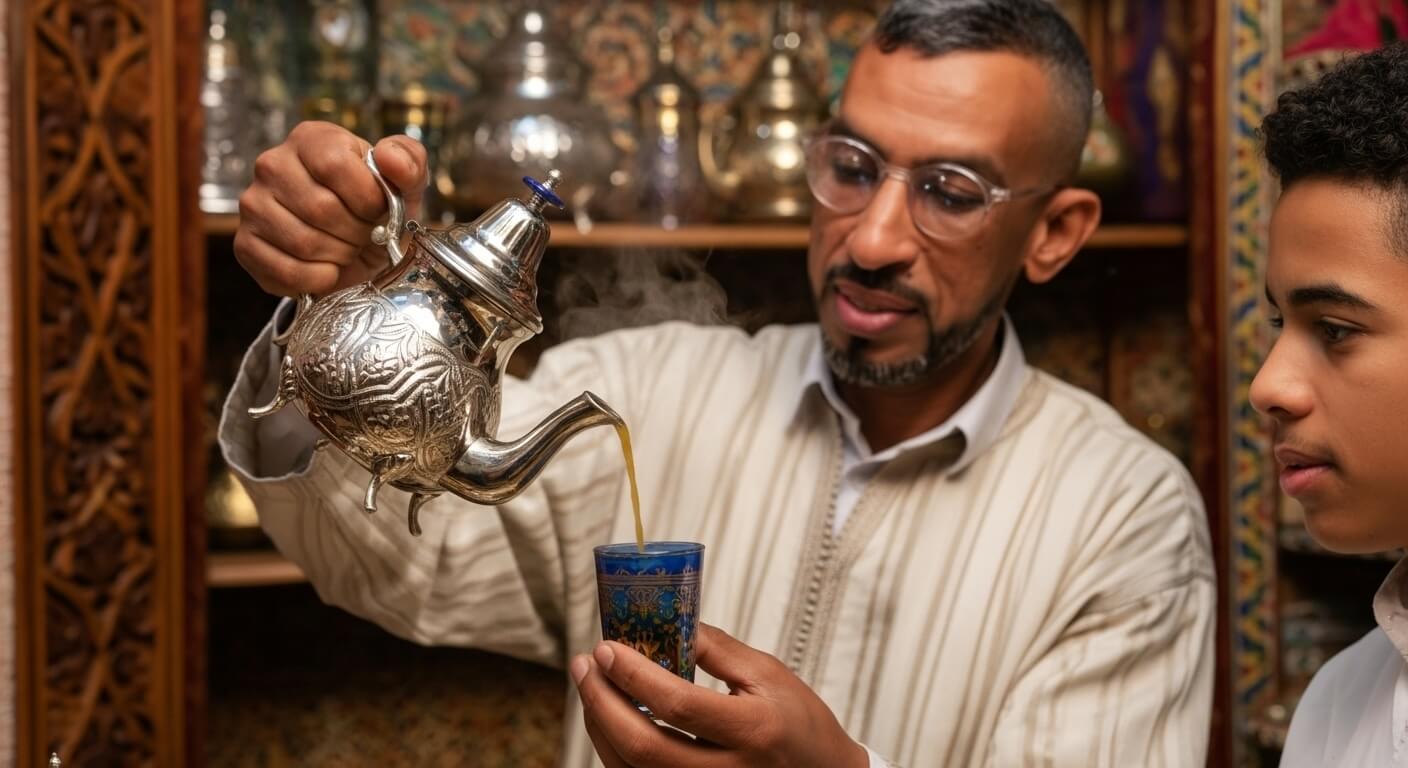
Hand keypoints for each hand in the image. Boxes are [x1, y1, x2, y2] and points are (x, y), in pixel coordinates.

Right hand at [234, 121, 428, 296]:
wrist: (358, 252)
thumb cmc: (377, 211)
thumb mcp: (405, 183)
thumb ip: (408, 161)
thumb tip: (391, 158)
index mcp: (311, 139)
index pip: (335, 165)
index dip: (366, 198)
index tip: (377, 211)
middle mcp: (273, 165)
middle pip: (320, 208)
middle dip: (356, 232)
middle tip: (364, 236)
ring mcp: (253, 205)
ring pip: (303, 242)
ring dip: (339, 256)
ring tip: (346, 248)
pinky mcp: (245, 244)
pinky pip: (285, 271)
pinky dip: (317, 279)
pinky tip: (327, 268)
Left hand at [570, 623, 869, 767]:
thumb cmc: (799, 723)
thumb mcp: (769, 675)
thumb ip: (718, 650)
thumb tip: (669, 621)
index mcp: (752, 730)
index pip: (679, 705)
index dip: (634, 676)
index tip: (607, 648)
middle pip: (643, 747)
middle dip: (602, 703)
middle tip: (584, 665)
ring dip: (600, 727)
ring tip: (590, 686)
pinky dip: (614, 750)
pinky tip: (608, 719)